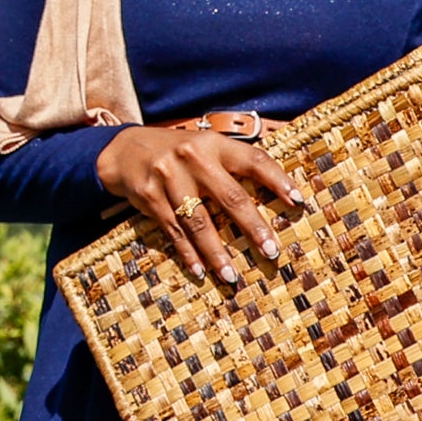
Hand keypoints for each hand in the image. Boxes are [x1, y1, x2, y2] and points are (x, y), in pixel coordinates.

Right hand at [97, 124, 307, 285]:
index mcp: (213, 144)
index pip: (253, 160)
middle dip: (253, 227)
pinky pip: (173, 230)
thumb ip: (232, 164)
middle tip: (271, 252)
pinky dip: (187, 253)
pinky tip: (199, 271)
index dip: (277, 180)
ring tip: (232, 277)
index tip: (298, 202)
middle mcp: (192, 157)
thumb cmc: (176, 153)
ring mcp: (168, 177)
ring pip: (198, 221)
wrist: (123, 150)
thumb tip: (278, 192)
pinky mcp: (149, 195)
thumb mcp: (204, 147)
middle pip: (230, 197)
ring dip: (216, 252)